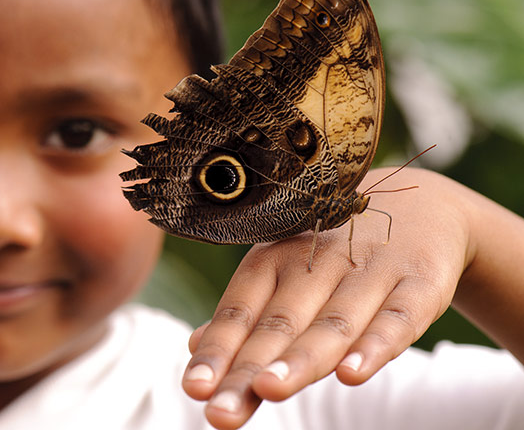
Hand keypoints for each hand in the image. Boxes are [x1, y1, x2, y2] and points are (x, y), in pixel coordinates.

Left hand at [181, 167, 475, 429]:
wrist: (421, 205)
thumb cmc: (336, 252)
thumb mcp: (287, 272)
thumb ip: (247, 313)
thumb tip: (194, 346)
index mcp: (276, 259)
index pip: (240, 310)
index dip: (217, 350)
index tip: (194, 388)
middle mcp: (316, 262)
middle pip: (279, 323)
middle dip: (248, 369)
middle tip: (220, 412)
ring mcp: (369, 270)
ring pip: (332, 322)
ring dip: (300, 358)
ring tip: (269, 390)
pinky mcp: (418, 282)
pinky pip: (396, 317)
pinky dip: (375, 346)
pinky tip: (352, 375)